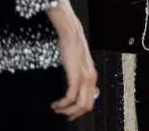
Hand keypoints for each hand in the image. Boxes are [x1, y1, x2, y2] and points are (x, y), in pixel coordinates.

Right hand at [46, 1, 96, 119]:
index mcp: (93, 76)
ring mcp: (85, 77)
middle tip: (62, 114)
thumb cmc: (72, 47)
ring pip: (80, 104)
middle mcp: (92, 78)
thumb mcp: (77, 65)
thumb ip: (79, 76)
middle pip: (87, 106)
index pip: (92, 100)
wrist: (71, 34)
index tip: (69, 114)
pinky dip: (62, 104)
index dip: (80, 111)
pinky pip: (71, 96)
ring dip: (66, 110)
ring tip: (56, 108)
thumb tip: (74, 88)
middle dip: (74, 114)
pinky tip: (56, 103)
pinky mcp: (76, 75)